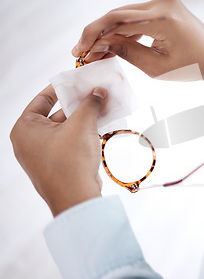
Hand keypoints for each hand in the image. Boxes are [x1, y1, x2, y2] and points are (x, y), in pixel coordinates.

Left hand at [10, 85, 107, 215]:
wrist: (76, 197)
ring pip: (65, 129)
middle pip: (55, 114)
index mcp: (25, 128)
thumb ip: (90, 104)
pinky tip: (100, 126)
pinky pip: (70, 142)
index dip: (60, 88)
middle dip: (77, 105)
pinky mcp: (57, 165)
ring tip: (102, 108)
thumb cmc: (70, 162)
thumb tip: (98, 92)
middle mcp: (29, 141)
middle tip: (94, 94)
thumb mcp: (82, 124)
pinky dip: (83, 134)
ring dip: (84, 119)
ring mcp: (42, 155)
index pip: (42, 100)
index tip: (75, 81)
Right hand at [72, 0, 203, 81]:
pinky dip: (124, 30)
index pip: (117, 21)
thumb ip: (127, 52)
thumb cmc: (191, 66)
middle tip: (81, 53)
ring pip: (125, 15)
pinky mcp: (164, 6)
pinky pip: (137, 16)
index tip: (79, 51)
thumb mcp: (157, 67)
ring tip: (94, 53)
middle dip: (97, 33)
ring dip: (109, 32)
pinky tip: (111, 45)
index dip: (94, 35)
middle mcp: (162, 3)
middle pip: (118, 14)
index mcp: (163, 18)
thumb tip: (100, 44)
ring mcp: (163, 2)